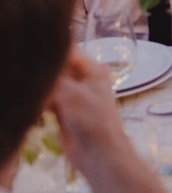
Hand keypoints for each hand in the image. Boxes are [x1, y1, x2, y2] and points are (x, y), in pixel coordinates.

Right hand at [51, 49, 163, 192]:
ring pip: (53, 84)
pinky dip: (43, 102)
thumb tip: (44, 69)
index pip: (71, 52)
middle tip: (39, 80)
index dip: (54, 54)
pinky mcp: (65, 110)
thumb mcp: (73, 95)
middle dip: (48, 73)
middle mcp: (85, 79)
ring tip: (42, 95)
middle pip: (60, 68)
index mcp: (94, 70)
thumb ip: (56, 79)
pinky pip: (49, 99)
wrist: (98, 151)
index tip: (39, 59)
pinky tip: (42, 107)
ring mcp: (75, 95)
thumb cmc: (93, 120)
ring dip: (45, 89)